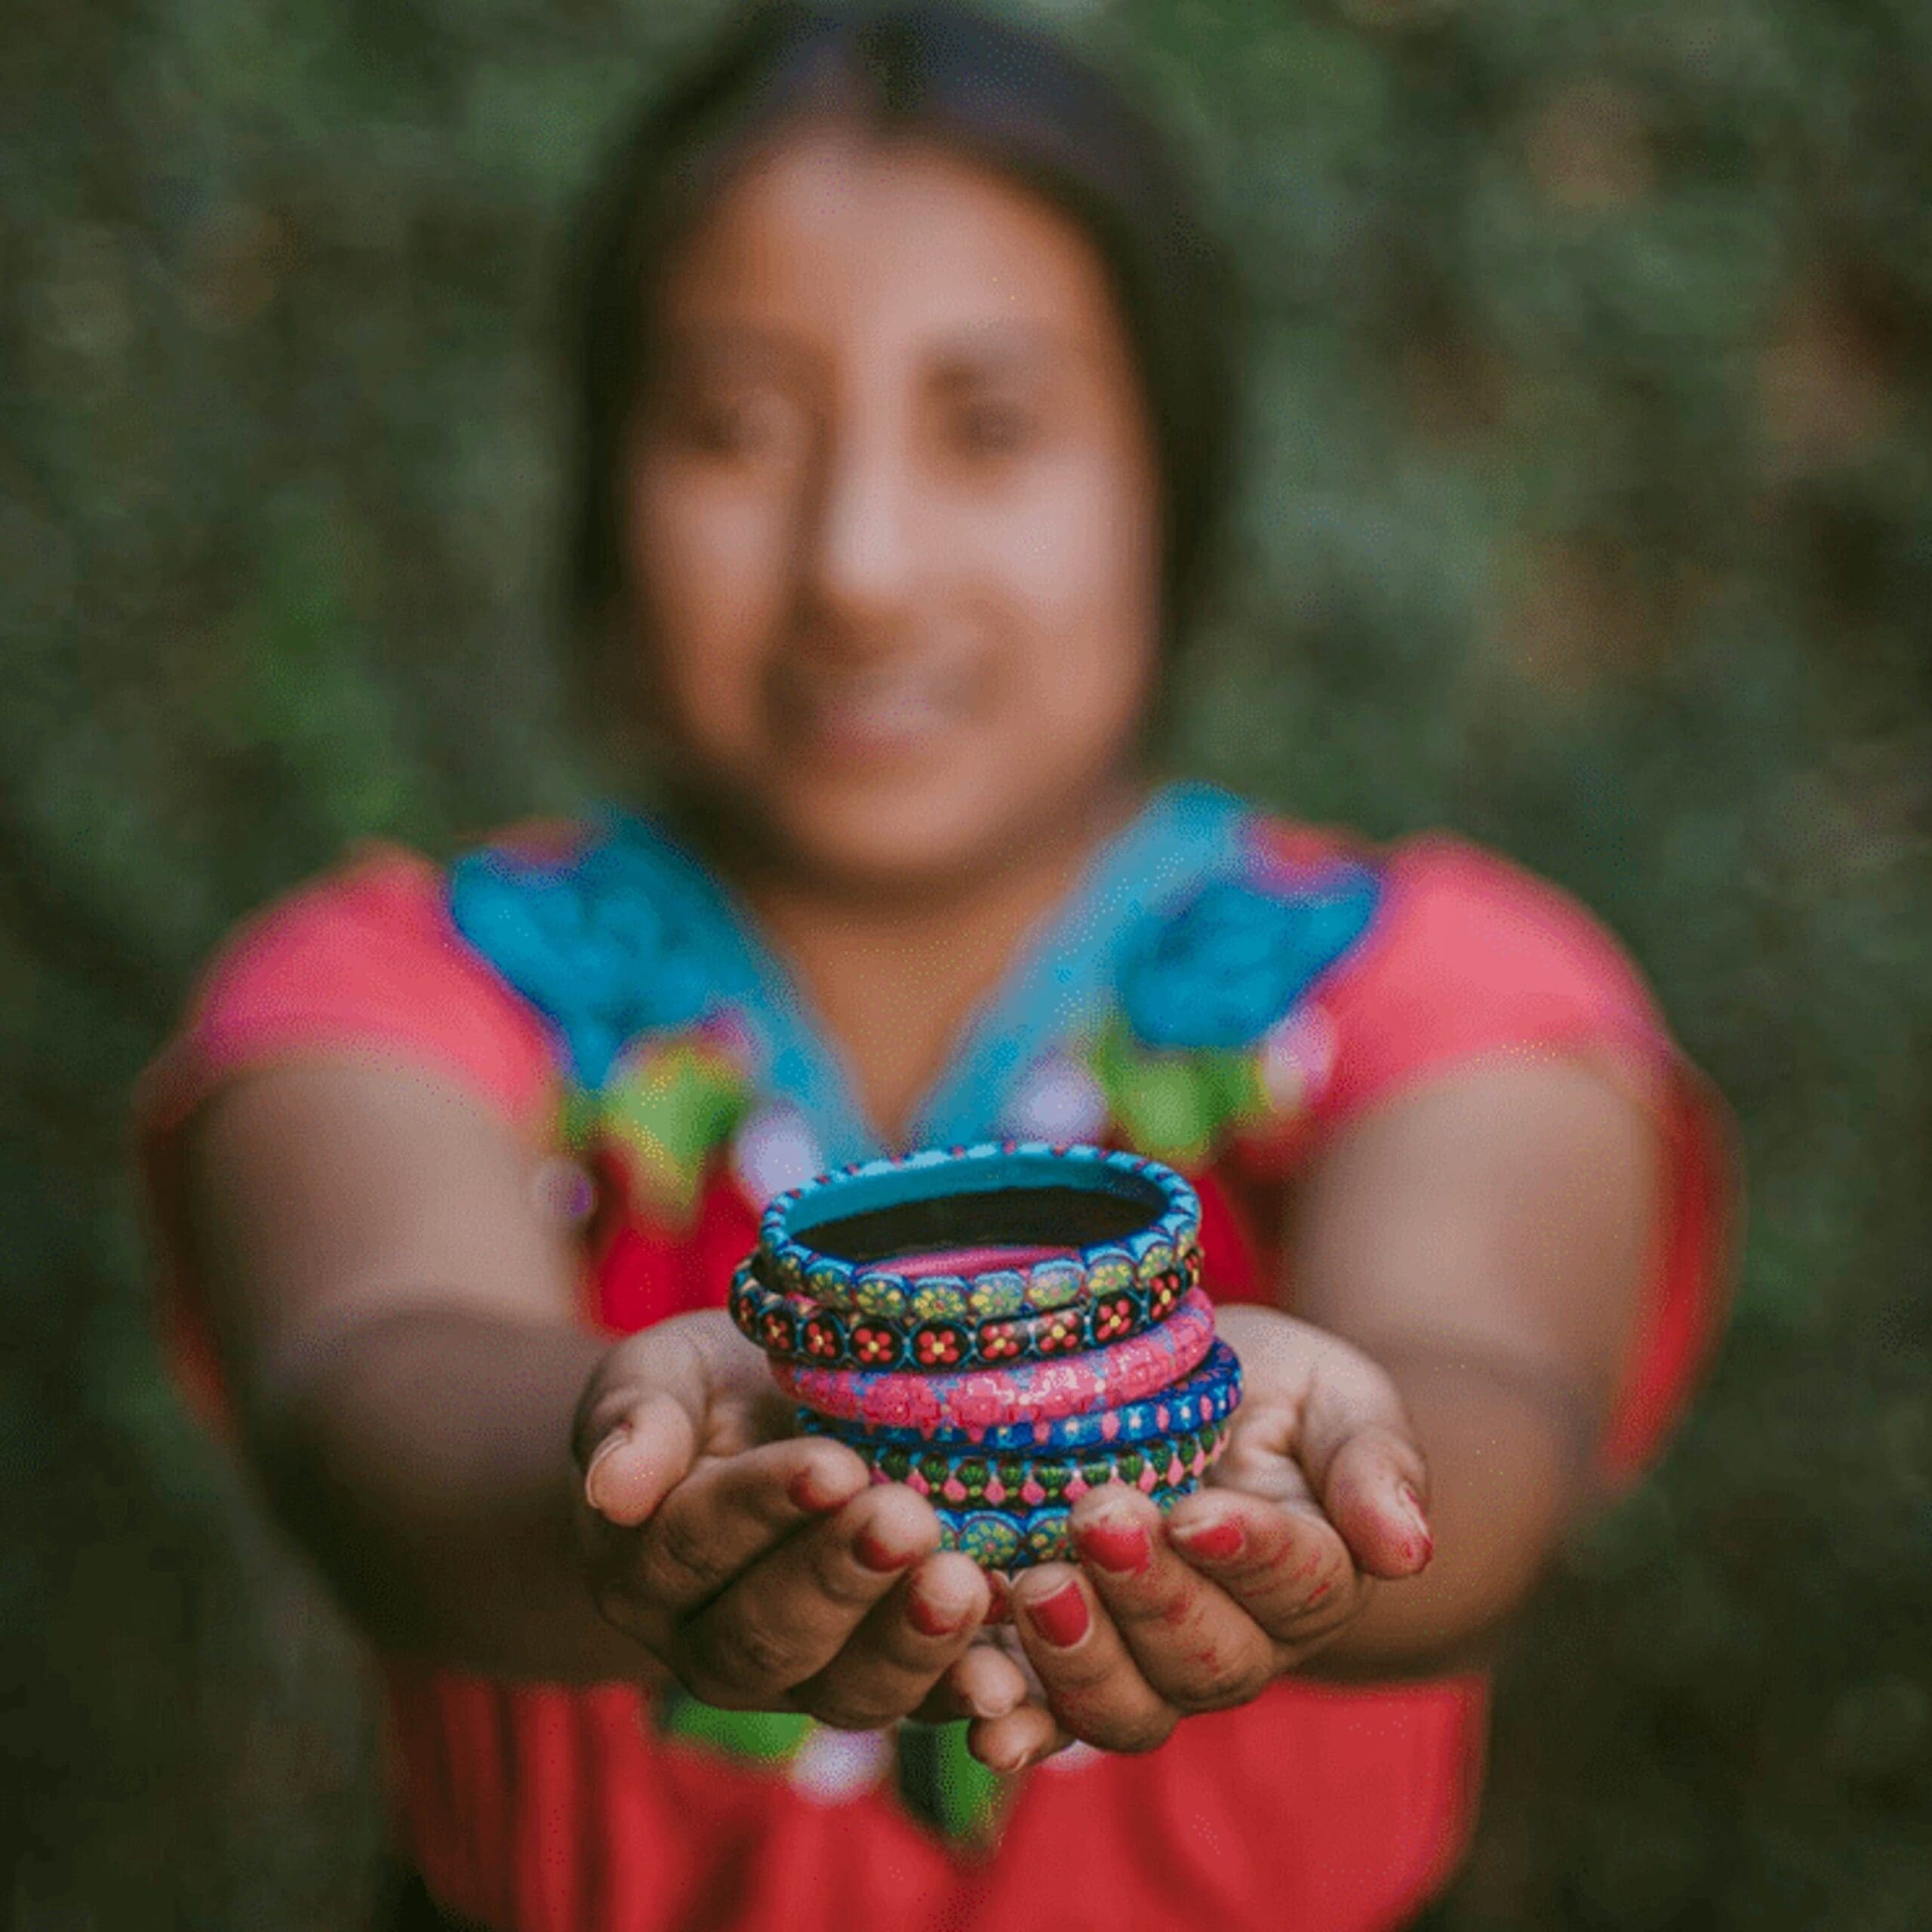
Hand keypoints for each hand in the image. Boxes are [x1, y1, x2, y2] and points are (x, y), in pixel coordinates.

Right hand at [572, 1310, 1030, 1730]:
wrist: (761, 1430)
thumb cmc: (708, 1391)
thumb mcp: (659, 1376)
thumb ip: (636, 1420)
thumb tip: (614, 1486)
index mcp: (646, 1564)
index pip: (694, 1544)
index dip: (761, 1508)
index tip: (830, 1465)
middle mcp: (714, 1643)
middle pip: (769, 1633)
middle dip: (842, 1578)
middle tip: (906, 1521)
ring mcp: (806, 1677)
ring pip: (850, 1690)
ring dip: (913, 1642)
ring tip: (965, 1586)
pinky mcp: (890, 1684)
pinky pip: (931, 1708)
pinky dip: (976, 1696)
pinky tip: (1016, 1679)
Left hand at [961, 1304, 1431, 1767]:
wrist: (1206, 1407)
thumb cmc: (1279, 1393)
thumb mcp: (1336, 1395)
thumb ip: (1375, 1462)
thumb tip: (1409, 1550)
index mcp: (1317, 1576)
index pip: (1298, 1582)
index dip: (1247, 1552)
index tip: (1196, 1512)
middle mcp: (1242, 1644)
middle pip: (1208, 1656)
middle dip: (1150, 1595)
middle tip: (1096, 1518)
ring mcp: (1152, 1668)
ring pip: (1131, 1707)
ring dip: (1080, 1660)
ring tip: (1036, 1589)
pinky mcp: (1068, 1665)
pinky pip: (1048, 1718)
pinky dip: (1016, 1723)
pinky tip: (982, 1716)